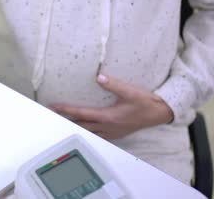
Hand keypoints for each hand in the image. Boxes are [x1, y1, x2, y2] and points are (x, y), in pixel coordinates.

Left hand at [51, 74, 173, 139]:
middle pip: (81, 125)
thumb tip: (99, 77)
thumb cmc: (146, 103)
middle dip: (66, 120)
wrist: (160, 114)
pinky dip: (88, 131)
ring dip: (76, 126)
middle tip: (53, 115)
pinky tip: (86, 128)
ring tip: (64, 121)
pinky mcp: (116, 133)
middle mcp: (107, 127)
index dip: (66, 110)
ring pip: (89, 132)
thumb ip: (114, 84)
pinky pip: (98, 135)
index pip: (81, 114)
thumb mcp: (130, 92)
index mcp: (108, 117)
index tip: (54, 107)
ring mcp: (112, 132)